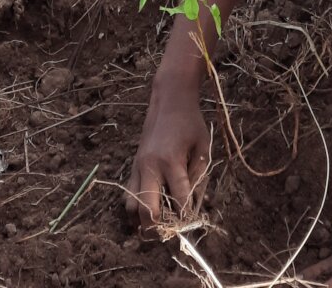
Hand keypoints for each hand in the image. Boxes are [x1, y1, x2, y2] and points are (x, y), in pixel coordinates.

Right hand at [125, 82, 210, 230]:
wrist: (169, 100)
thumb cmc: (191, 123)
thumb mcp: (203, 147)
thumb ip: (199, 178)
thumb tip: (194, 206)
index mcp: (171, 161)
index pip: (179, 200)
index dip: (187, 217)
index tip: (192, 224)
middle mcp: (150, 167)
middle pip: (148, 211)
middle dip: (159, 228)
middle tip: (172, 232)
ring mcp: (138, 167)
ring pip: (132, 207)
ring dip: (144, 219)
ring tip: (160, 221)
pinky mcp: (133, 166)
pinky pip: (128, 195)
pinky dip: (137, 207)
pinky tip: (152, 207)